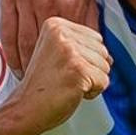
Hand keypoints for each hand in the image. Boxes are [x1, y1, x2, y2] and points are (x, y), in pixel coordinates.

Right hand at [1, 0, 99, 77]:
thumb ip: (93, 27)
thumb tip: (106, 58)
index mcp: (71, 5)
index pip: (68, 46)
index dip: (67, 68)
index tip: (67, 84)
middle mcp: (47, 3)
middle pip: (42, 48)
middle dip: (43, 71)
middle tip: (44, 87)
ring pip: (23, 42)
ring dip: (24, 66)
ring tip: (28, 80)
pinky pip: (7, 30)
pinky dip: (10, 51)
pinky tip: (15, 65)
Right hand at [7, 17, 110, 134]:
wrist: (25, 109)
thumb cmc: (41, 88)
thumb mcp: (59, 56)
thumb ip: (83, 49)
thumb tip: (110, 57)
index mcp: (55, 25)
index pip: (95, 38)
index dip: (86, 59)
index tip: (64, 68)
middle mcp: (62, 33)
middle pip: (103, 51)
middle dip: (90, 71)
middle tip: (65, 79)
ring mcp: (69, 50)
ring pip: (105, 66)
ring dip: (91, 82)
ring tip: (67, 85)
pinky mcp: (78, 69)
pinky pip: (104, 81)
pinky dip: (92, 92)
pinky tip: (71, 92)